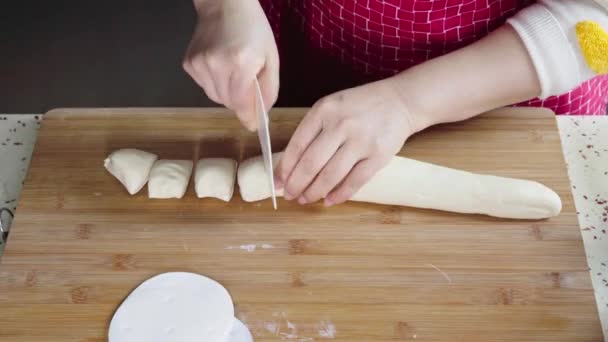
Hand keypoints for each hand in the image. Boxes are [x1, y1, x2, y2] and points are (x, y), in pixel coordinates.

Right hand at [183, 0, 278, 130]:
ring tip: (233, 71)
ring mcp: (200, 64)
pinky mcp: (189, 63)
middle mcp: (217, 65)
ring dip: (226, 92)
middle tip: (246, 84)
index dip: (249, 116)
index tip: (253, 124)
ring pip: (215, 97)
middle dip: (240, 101)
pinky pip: (204, 86)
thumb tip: (260, 115)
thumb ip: (268, 89)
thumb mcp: (271, 58)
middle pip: (228, 103)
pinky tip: (220, 65)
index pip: (242, 103)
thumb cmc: (253, 29)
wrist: (225, 5)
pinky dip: (214, 82)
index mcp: (241, 62)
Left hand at [275, 79, 415, 205]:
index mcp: (324, 110)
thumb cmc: (359, 107)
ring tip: (306, 199)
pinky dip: (339, 195)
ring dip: (314, 192)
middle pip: (311, 163)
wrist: (400, 101)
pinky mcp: (378, 156)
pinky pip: (354, 181)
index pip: (297, 145)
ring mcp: (361, 141)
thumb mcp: (331, 107)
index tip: (277, 182)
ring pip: (330, 176)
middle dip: (296, 184)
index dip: (285, 168)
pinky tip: (329, 200)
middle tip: (289, 195)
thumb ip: (312, 131)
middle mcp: (341, 125)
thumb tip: (290, 165)